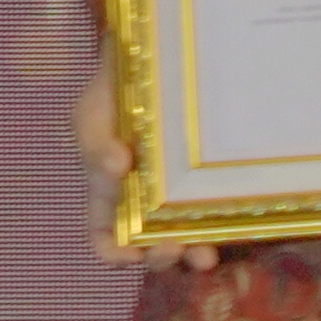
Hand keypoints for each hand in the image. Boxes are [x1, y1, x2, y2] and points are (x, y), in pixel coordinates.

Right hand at [71, 60, 212, 272]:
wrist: (155, 62)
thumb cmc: (113, 96)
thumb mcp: (90, 117)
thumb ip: (95, 144)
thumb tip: (117, 167)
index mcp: (110, 198)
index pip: (106, 240)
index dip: (115, 254)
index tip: (131, 253)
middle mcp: (147, 206)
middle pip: (151, 249)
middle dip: (162, 257)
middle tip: (173, 246)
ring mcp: (182, 197)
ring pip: (190, 240)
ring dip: (196, 253)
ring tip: (205, 253)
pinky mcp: (212, 184)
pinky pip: (221, 212)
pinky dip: (225, 225)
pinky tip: (229, 223)